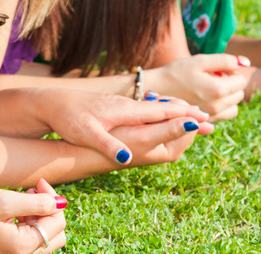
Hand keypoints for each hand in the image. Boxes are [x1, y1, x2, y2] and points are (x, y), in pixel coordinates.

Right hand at [0, 178, 66, 253]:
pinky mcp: (9, 249)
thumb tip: (60, 203)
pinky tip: (18, 207)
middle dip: (50, 210)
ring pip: (46, 236)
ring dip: (40, 215)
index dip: (53, 199)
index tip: (40, 181)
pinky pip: (32, 238)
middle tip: (34, 190)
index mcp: (21, 248)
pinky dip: (30, 221)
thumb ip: (36, 203)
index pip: (57, 224)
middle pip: (56, 234)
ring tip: (24, 197)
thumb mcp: (4, 201)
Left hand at [35, 89, 209, 165]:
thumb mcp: (86, 134)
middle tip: (208, 116)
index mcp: (123, 111)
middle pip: (161, 106)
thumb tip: (126, 158)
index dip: (181, 116)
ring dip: (173, 108)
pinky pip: (143, 107)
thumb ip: (108, 145)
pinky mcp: (113, 106)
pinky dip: (158, 108)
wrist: (51, 103)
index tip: (202, 118)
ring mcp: (120, 104)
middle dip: (184, 111)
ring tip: (191, 112)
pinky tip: (159, 110)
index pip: (159, 112)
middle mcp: (125, 105)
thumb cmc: (68, 119)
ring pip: (153, 105)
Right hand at [106, 102, 211, 166]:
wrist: (96, 149)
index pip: (191, 123)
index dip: (181, 108)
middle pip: (182, 118)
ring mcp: (160, 138)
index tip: (162, 97)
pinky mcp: (150, 131)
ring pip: (171, 115)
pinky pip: (160, 114)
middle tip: (152, 96)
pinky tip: (145, 98)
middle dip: (171, 104)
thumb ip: (171, 130)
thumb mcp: (146, 137)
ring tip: (148, 96)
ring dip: (163, 103)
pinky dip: (156, 105)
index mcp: (173, 149)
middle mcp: (169, 145)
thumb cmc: (120, 143)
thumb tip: (197, 123)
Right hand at [148, 54, 247, 121]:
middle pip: (239, 94)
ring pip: (233, 107)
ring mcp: (211, 117)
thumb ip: (225, 60)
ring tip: (209, 89)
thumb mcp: (200, 60)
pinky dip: (219, 107)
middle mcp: (218, 107)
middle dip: (230, 84)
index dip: (231, 71)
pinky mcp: (205, 123)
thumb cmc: (176, 72)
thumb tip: (246, 62)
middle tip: (210, 77)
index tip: (216, 69)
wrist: (154, 90)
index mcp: (218, 90)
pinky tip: (204, 98)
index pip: (241, 80)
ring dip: (227, 98)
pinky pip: (223, 115)